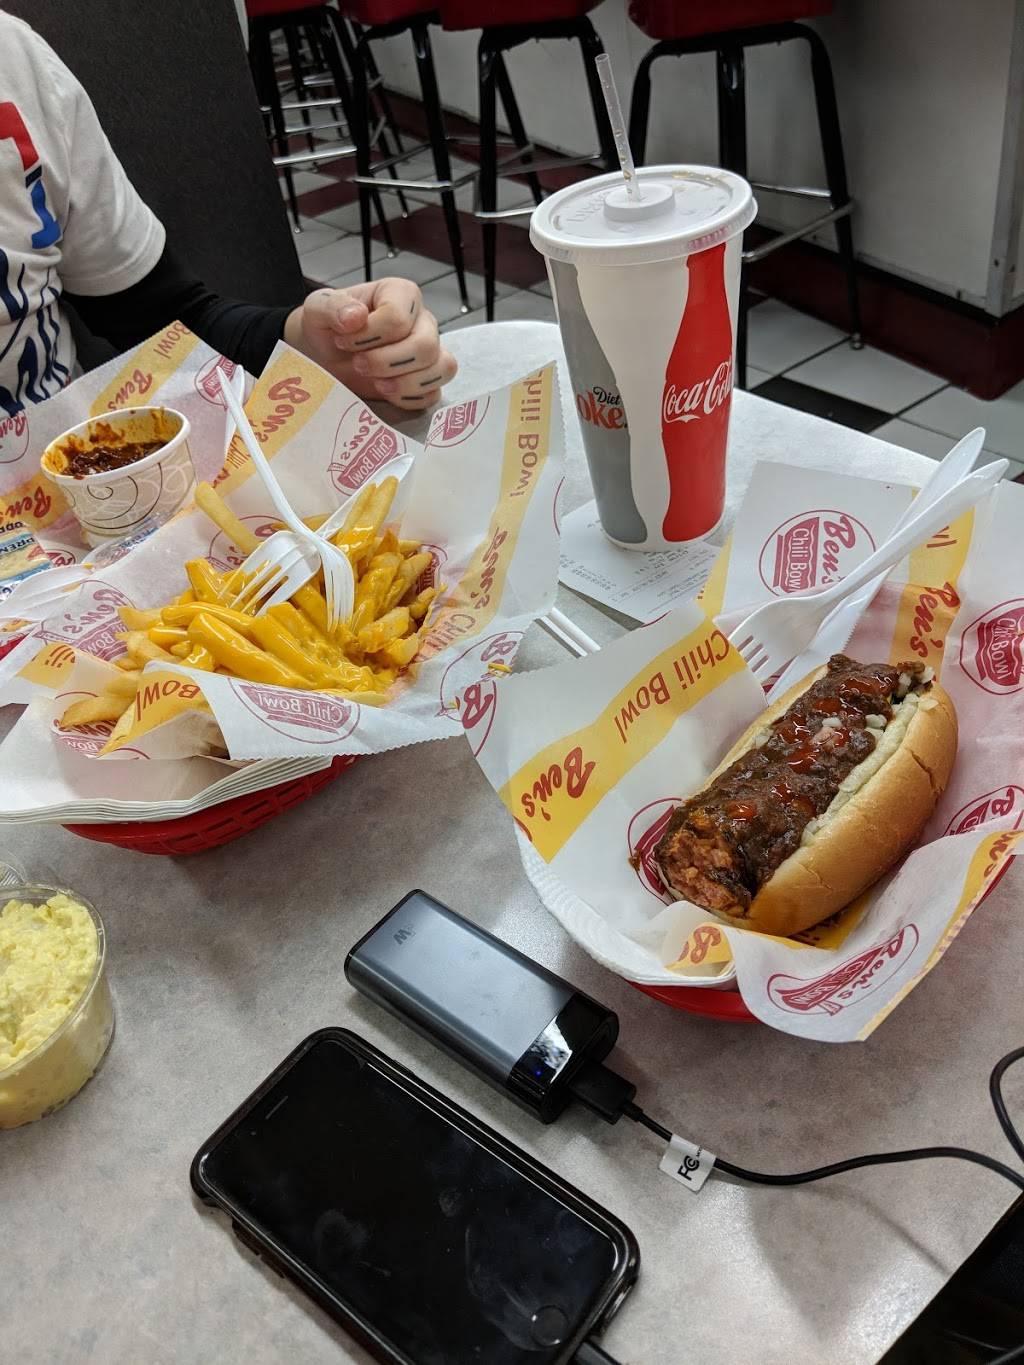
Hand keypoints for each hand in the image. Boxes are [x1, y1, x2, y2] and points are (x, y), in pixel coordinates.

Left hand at [284, 278, 456, 410]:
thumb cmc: (327, 327)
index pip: (399, 318)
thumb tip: (356, 317)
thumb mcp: (318, 308)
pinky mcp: (427, 380)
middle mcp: (422, 320)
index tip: (343, 340)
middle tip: (358, 365)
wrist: (324, 355)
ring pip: (441, 369)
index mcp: (401, 294)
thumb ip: (333, 307)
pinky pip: (433, 394)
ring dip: (403, 383)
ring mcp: (429, 352)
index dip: (369, 336)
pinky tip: (385, 392)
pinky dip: (409, 399)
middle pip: (425, 346)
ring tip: (376, 383)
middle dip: (386, 362)